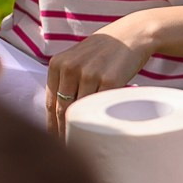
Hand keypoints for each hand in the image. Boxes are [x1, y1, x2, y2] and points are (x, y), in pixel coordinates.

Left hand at [46, 15, 158, 134]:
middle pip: (62, 109)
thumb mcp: (77, 58)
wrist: (132, 35)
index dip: (51, 125)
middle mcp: (70, 68)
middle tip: (66, 147)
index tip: (55, 140)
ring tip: (81, 142)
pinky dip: (99, 120)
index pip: (50, 102)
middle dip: (63, 131)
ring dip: (80, 129)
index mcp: (57, 64)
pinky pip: (101, 106)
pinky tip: (98, 130)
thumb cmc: (104, 50)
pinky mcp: (110, 81)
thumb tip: (58, 114)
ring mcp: (90, 74)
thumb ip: (64, 79)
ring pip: (80, 110)